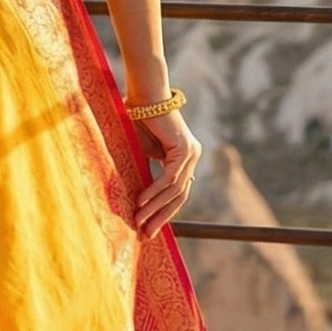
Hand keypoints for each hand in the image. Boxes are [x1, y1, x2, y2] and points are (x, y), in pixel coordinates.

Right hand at [130, 104, 200, 236]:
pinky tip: (141, 202)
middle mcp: (192, 156)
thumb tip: (145, 199)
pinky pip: (168, 178)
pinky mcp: (184, 149)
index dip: (164, 212)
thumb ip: (150, 172)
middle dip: (161, 217)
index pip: (178, 192)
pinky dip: (154, 192)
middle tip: (146, 234)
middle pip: (180, 196)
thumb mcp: (145, 152)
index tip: (150, 229)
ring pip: (174, 190)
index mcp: (185, 158)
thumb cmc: (140, 121)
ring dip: (155, 208)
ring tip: (139, 221)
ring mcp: (191, 153)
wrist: (143, 96)